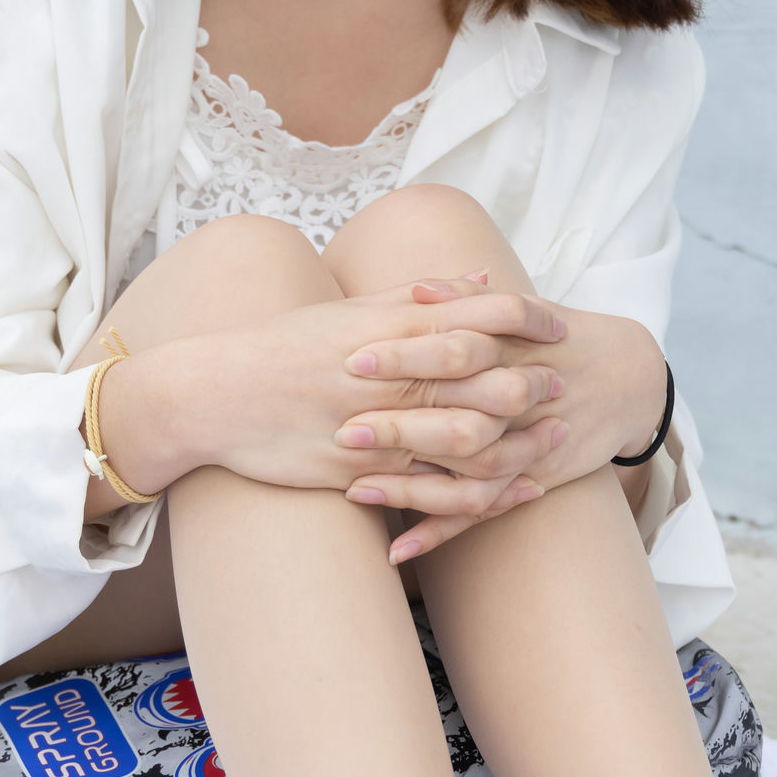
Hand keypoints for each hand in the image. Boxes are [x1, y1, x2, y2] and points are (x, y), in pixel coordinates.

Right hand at [90, 274, 569, 509]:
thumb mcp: (347, 310)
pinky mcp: (359, 474)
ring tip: (554, 439)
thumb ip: (416, 297)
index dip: (524, 320)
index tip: (558, 325)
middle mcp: (386, 375)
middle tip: (568, 384)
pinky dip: (478, 495)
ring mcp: (374, 427)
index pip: (474, 316)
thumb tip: (477, 281)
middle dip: (531, 382)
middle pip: (482, 378)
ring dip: (517, 440)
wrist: (209, 396)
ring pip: (466, 439)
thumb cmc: (280, 347)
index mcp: (385, 328)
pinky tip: (512, 495)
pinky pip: (432, 490)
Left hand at [332, 275, 668, 562]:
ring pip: (468, 474)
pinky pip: (484, 511)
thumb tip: (416, 291)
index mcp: (512, 349)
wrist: (631, 377)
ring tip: (355, 490)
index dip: (406, 353)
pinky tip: (399, 549)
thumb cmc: (560, 338)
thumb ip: (466, 301)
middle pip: (460, 416)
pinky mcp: (534, 480)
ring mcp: (528, 445)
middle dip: (402, 426)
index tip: (354, 358)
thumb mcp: (522, 312)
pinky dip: (441, 532)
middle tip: (345, 431)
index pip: (456, 347)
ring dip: (412, 487)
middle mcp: (521, 399)